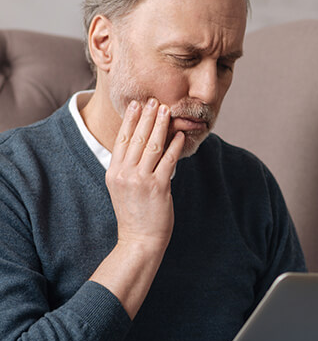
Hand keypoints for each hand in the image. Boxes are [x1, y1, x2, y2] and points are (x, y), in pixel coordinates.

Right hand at [106, 98, 184, 253]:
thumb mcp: (122, 188)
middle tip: (154, 100)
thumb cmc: (134, 215)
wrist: (139, 240)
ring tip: (167, 111)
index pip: (122, 140)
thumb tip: (142, 147)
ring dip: (161, 125)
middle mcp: (125, 174)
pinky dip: (174, 146)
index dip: (130, 120)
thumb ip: (128, 168)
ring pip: (152, 145)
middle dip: (147, 116)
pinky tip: (179, 136)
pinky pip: (168, 161)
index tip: (136, 104)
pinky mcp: (158, 187)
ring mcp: (141, 180)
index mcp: (114, 172)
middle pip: (137, 138)